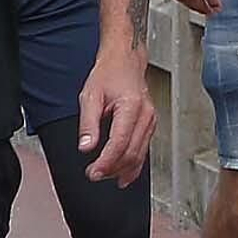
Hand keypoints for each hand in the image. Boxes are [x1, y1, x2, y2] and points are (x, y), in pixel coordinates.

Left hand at [78, 50, 156, 186]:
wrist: (125, 61)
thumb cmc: (109, 74)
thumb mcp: (91, 95)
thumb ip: (88, 123)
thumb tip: (86, 147)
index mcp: (131, 106)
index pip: (120, 143)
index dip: (106, 162)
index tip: (94, 172)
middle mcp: (146, 115)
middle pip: (131, 152)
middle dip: (112, 169)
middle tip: (94, 175)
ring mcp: (150, 121)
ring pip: (139, 155)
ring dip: (122, 170)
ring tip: (105, 176)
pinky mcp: (150, 125)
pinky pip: (143, 150)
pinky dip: (133, 165)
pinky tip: (124, 175)